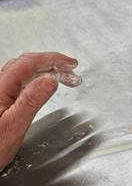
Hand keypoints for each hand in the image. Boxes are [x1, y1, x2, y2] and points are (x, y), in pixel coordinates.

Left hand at [0, 52, 80, 170]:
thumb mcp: (14, 125)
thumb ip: (31, 101)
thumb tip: (50, 80)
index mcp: (0, 89)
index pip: (28, 63)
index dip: (51, 59)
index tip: (70, 64)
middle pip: (25, 64)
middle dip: (51, 63)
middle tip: (71, 70)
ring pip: (21, 73)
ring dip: (44, 70)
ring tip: (61, 76)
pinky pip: (19, 82)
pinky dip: (35, 79)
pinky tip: (42, 87)